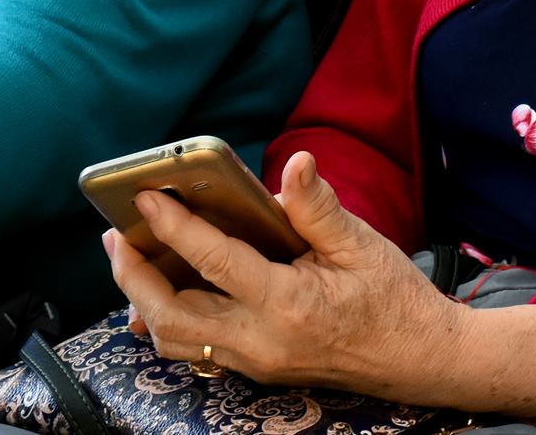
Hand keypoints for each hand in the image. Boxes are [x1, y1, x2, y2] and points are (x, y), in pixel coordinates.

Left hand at [105, 151, 485, 401]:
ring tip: (130, 261)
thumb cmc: (393, 299)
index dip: (174, 226)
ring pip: (175, 340)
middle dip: (133, 273)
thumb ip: (318, 207)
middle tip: (116, 235)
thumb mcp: (361, 244)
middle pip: (171, 312)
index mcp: (286, 303)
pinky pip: (196, 352)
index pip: (213, 260)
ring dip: (143, 301)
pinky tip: (163, 296)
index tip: (146, 198)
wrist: (418, 358)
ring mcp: (254, 362)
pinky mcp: (256, 371)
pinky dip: (170, 323)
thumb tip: (294, 164)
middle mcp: (260, 340)